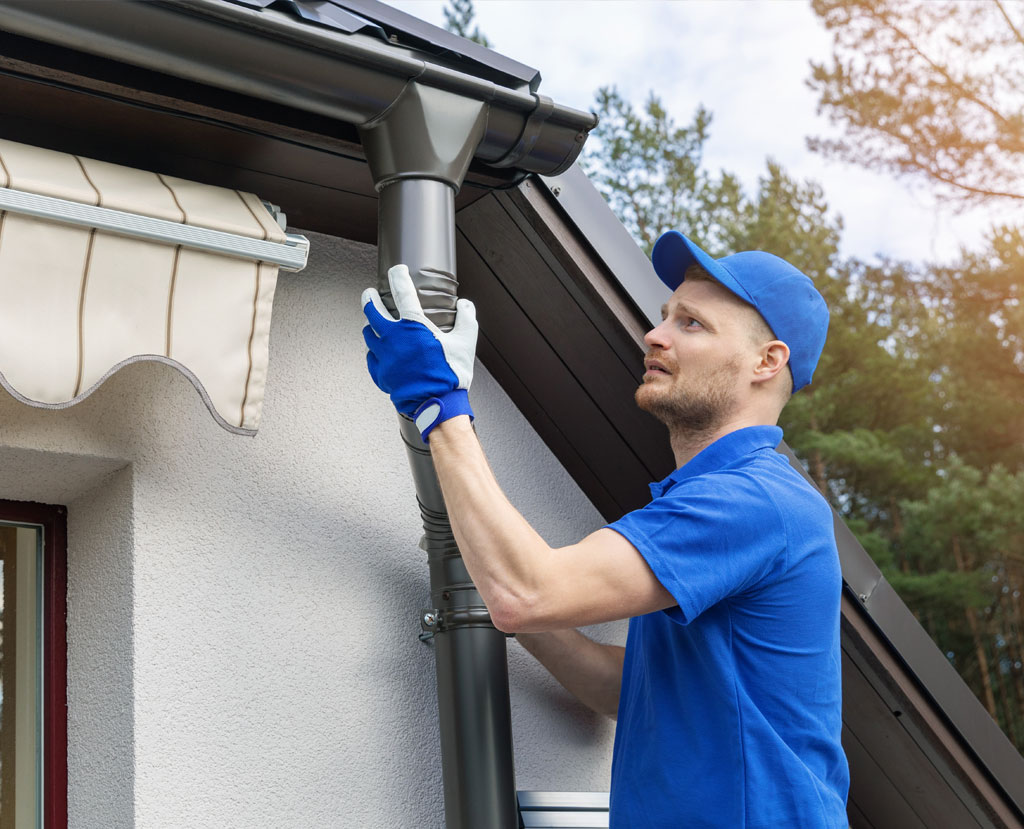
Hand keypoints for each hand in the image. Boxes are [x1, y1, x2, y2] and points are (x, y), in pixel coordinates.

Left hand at [362, 264, 477, 434]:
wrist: (436, 404)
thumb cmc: (450, 374)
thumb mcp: (466, 343)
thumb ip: (466, 319)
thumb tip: (466, 305)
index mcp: (413, 325)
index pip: (401, 291)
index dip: (398, 276)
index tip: (397, 270)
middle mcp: (393, 337)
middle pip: (371, 310)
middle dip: (369, 298)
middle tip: (371, 294)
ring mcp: (384, 356)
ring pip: (368, 333)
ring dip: (370, 324)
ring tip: (374, 323)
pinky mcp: (380, 373)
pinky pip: (370, 357)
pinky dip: (373, 351)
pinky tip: (377, 351)